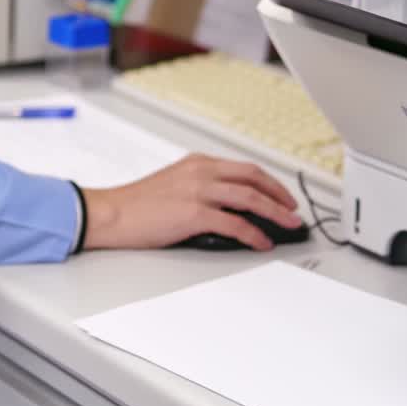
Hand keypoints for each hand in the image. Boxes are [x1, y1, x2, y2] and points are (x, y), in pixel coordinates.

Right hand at [81, 154, 302, 251]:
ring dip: (274, 212)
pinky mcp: (193, 213)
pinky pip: (234, 223)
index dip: (268, 182)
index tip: (281, 195)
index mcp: (197, 163)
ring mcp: (197, 191)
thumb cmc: (138, 204)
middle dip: (278, 194)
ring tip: (288, 225)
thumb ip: (201, 188)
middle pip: (252, 177)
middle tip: (293, 210)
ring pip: (249, 197)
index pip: (243, 168)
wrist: (113, 213)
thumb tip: (230, 209)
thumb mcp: (174, 184)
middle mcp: (201, 172)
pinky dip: (253, 233)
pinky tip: (261, 242)